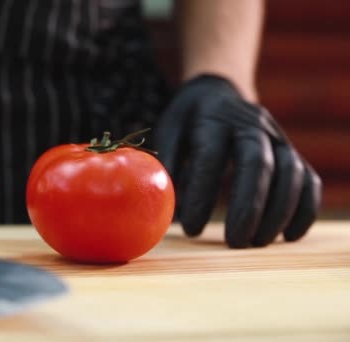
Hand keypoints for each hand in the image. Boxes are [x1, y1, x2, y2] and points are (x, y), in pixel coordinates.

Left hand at [155, 75, 321, 247]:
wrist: (218, 93)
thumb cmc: (187, 121)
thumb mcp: (168, 132)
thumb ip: (167, 166)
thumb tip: (164, 208)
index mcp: (213, 118)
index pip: (210, 157)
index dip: (202, 194)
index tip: (190, 228)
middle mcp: (251, 124)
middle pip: (259, 164)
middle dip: (249, 206)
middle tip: (234, 241)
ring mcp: (277, 136)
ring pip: (290, 173)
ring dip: (278, 212)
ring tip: (256, 243)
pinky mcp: (292, 152)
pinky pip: (308, 180)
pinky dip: (305, 210)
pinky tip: (289, 236)